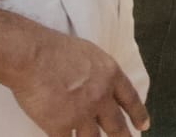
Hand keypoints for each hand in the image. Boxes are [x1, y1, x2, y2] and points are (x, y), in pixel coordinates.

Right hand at [7, 29, 149, 135]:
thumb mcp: (90, 53)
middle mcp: (101, 96)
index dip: (138, 114)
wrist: (33, 56)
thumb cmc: (55, 48)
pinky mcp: (60, 126)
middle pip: (116, 124)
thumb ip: (98, 72)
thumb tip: (100, 84)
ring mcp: (81, 113)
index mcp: (110, 75)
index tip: (143, 126)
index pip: (130, 99)